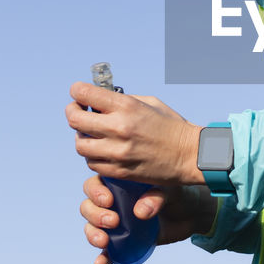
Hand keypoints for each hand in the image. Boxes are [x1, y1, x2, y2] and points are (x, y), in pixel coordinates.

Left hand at [66, 82, 201, 185]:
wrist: (189, 155)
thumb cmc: (171, 125)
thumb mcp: (149, 102)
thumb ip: (121, 100)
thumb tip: (98, 100)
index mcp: (126, 107)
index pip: (84, 94)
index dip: (77, 92)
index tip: (79, 94)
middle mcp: (119, 128)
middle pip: (74, 120)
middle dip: (73, 113)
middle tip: (79, 112)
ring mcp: (117, 152)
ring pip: (80, 144)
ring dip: (82, 137)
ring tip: (92, 134)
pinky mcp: (119, 170)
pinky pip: (92, 163)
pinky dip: (93, 155)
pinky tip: (103, 150)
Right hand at [80, 175, 216, 263]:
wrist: (190, 214)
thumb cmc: (176, 194)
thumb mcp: (169, 190)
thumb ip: (156, 196)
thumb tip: (140, 212)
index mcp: (118, 184)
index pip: (95, 184)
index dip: (95, 192)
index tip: (109, 201)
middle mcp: (112, 203)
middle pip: (88, 206)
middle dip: (95, 215)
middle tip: (113, 221)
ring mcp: (115, 224)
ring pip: (92, 227)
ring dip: (92, 235)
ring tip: (104, 241)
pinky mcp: (123, 242)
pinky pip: (107, 251)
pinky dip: (102, 258)